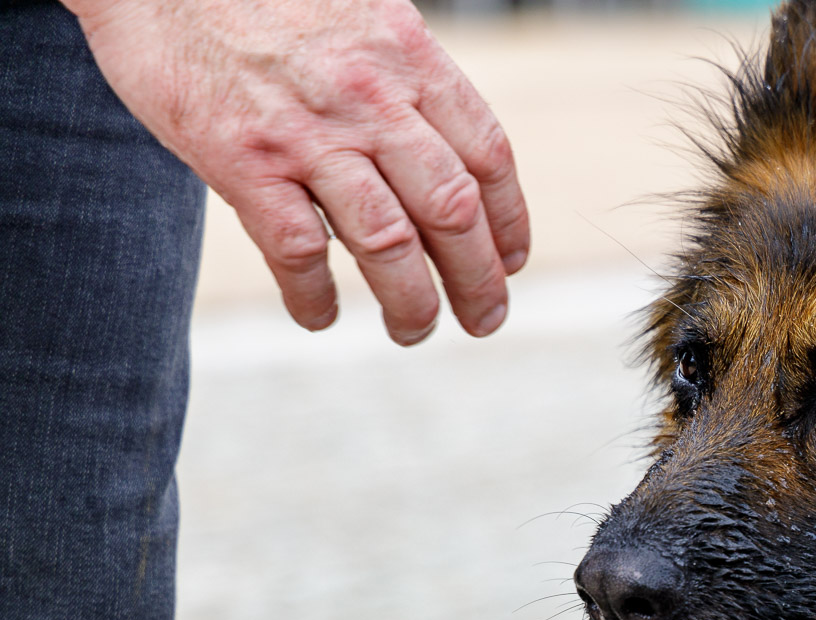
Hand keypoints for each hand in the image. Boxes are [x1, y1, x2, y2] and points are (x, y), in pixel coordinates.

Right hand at [63, 0, 529, 343]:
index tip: (509, 262)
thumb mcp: (364, 17)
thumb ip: (405, 80)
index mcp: (410, 60)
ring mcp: (308, 133)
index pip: (487, 157)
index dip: (508, 221)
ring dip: (412, 302)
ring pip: (387, 242)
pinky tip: (320, 316)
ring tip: (415, 330)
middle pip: (452, 210)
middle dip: (478, 280)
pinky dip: (314, 296)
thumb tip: (444, 154)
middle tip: (484, 320)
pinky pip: (296, 250)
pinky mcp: (242, 159)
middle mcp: (371, 99)